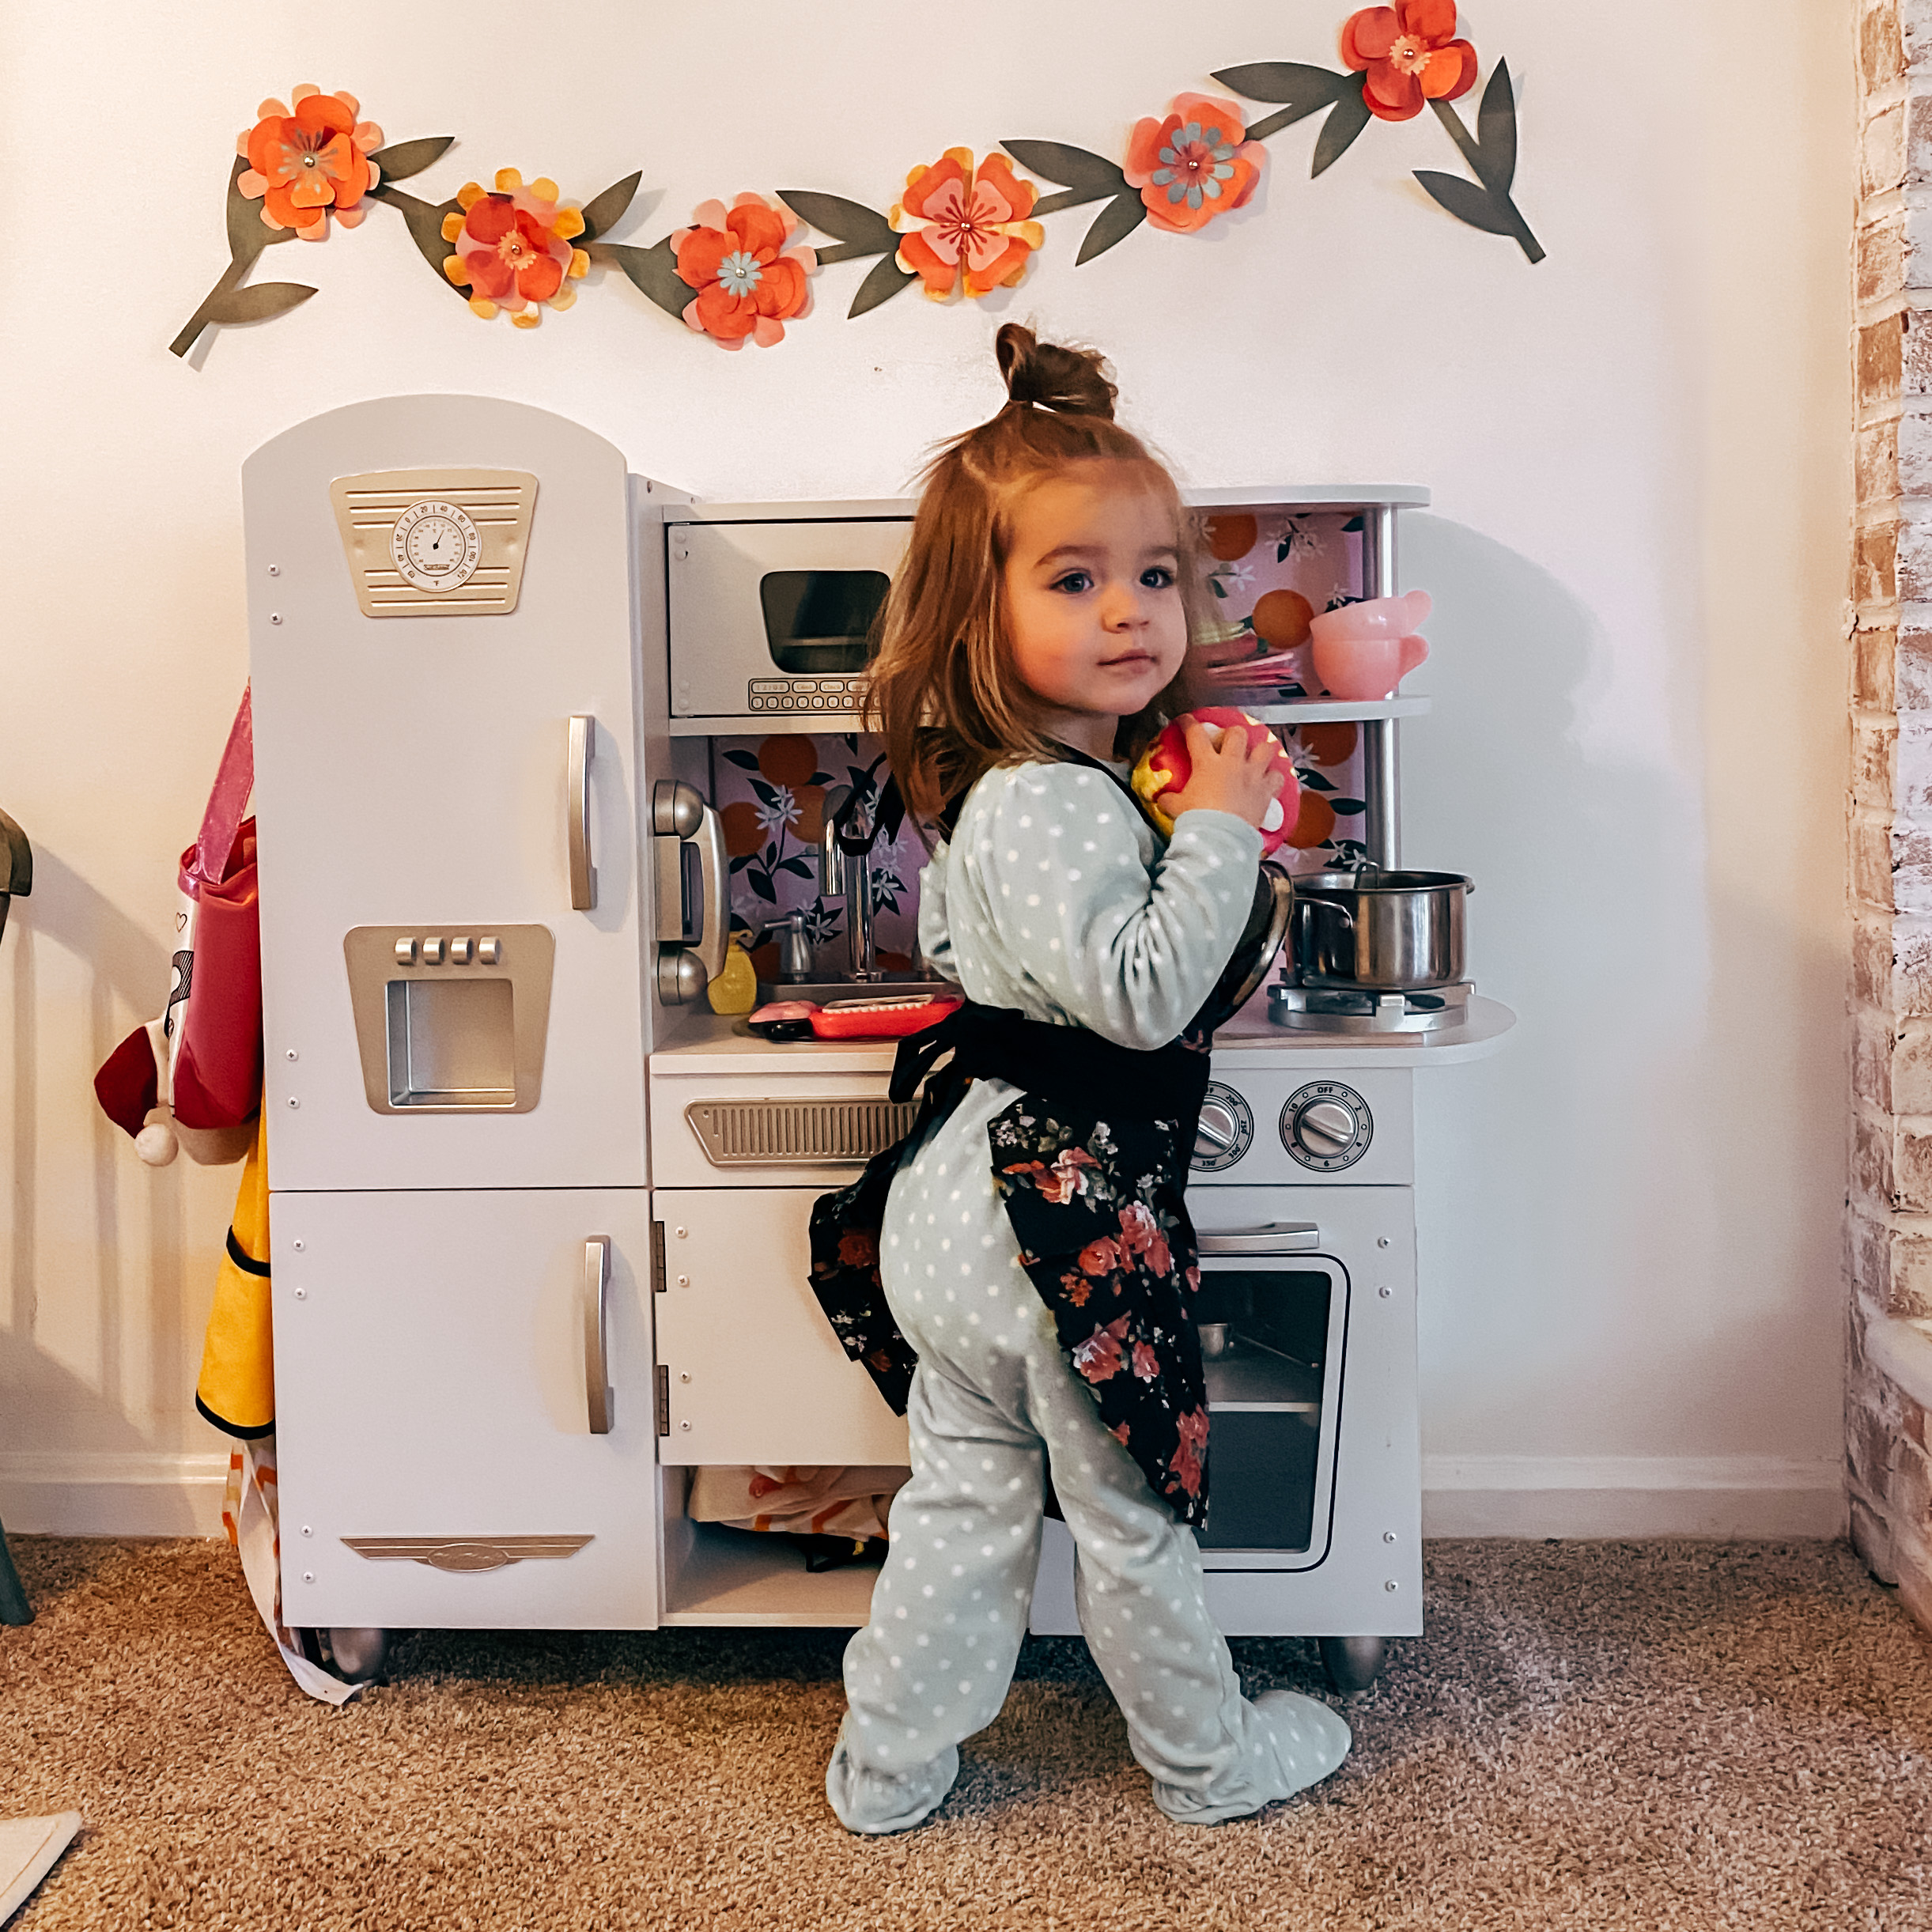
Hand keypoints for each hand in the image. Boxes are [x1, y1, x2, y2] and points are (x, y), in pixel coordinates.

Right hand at [1162, 719, 1284, 830]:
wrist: (1220, 836)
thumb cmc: (1197, 819)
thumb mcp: (1177, 807)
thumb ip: (1169, 799)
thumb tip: (1160, 799)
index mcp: (1206, 763)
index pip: (1195, 734)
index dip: (1189, 723)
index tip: (1185, 720)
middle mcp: (1232, 763)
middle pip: (1237, 733)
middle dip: (1233, 734)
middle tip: (1229, 741)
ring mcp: (1252, 775)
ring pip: (1265, 748)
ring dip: (1261, 750)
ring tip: (1257, 755)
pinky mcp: (1266, 790)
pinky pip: (1278, 777)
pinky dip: (1275, 777)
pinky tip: (1270, 780)